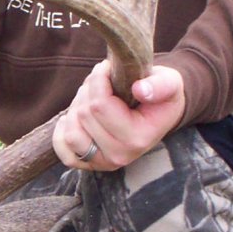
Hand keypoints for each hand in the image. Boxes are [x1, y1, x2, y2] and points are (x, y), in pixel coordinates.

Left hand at [52, 62, 186, 171]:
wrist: (158, 112)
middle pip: (84, 115)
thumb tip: (140, 89)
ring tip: (93, 98)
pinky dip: (62, 132)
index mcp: (138, 138)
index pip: (100, 105)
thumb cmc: (161, 94)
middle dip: (89, 90)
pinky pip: (63, 151)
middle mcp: (119, 155)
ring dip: (77, 107)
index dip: (99, 79)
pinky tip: (74, 117)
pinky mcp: (88, 163)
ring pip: (71, 131)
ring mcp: (102, 162)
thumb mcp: (170, 83)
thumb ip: (160, 85)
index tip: (108, 67)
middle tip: (102, 81)